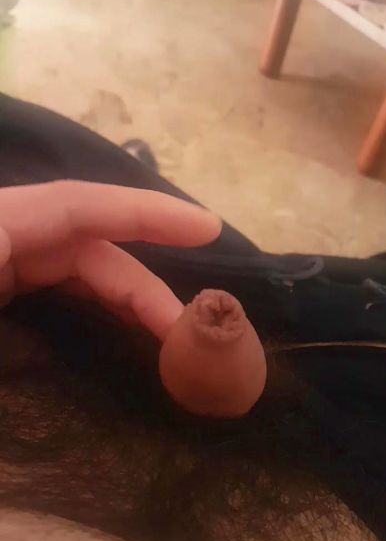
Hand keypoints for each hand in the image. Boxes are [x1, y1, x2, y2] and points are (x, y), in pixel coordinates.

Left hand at [0, 181, 220, 338]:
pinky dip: (94, 302)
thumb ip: (16, 312)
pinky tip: (122, 325)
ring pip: (72, 267)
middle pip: (84, 243)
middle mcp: (0, 235)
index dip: (145, 212)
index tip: (209, 230)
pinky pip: (51, 286)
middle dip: (143, 282)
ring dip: (125, 295)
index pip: (75, 206)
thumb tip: (60, 329)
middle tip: (191, 328)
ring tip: (169, 335)